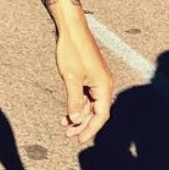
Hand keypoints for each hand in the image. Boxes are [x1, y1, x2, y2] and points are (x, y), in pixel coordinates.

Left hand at [55, 21, 113, 144]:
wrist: (72, 29)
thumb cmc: (72, 51)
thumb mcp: (71, 79)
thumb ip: (74, 101)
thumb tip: (77, 120)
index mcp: (104, 86)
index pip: (100, 115)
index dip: (90, 129)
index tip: (78, 140)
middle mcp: (104, 84)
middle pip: (96, 112)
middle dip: (83, 124)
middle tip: (67, 134)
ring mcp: (97, 80)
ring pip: (90, 104)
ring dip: (78, 115)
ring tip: (64, 124)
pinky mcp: (90, 75)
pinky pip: (86, 95)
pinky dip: (77, 104)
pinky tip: (67, 111)